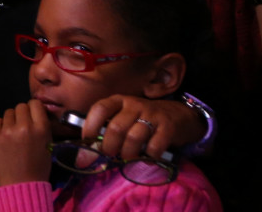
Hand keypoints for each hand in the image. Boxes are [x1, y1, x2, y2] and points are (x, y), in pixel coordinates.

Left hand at [0, 100, 52, 185]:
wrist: (22, 185)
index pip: (35, 104)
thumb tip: (35, 112)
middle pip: (21, 106)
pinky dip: (0, 126)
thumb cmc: (38, 167)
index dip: (34, 109)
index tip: (32, 115)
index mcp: (41, 129)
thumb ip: (42, 127)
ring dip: (11, 120)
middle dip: (23, 114)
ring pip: (8, 112)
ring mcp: (7, 132)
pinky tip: (4, 135)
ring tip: (13, 133)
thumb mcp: (48, 144)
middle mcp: (24, 127)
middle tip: (23, 126)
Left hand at [82, 96, 203, 160]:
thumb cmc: (142, 119)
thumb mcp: (124, 118)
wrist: (178, 115)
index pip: (100, 108)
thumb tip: (83, 158)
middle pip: (116, 127)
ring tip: (126, 158)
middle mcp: (134, 104)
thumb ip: (106, 131)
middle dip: (109, 146)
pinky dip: (148, 157)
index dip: (90, 126)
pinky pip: (155, 145)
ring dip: (127, 153)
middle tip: (109, 155)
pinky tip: (147, 159)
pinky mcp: (167, 126)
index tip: (87, 141)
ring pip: (134, 137)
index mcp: (118, 100)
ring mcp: (152, 114)